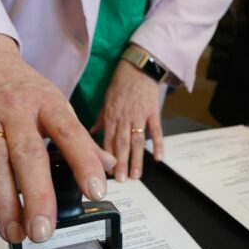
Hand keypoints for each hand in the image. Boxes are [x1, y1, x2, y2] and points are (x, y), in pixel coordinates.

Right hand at [0, 34, 115, 243]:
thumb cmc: (24, 92)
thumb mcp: (57, 105)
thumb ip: (81, 139)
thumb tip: (108, 165)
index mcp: (46, 104)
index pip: (69, 132)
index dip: (84, 161)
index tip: (95, 190)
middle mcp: (14, 111)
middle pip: (27, 154)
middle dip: (36, 196)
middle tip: (44, 230)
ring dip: (3, 203)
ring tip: (15, 233)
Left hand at [91, 46, 163, 181]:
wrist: (139, 68)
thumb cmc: (121, 83)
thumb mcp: (106, 100)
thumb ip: (101, 119)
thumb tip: (91, 134)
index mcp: (111, 115)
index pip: (107, 140)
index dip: (107, 157)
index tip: (105, 171)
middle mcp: (124, 118)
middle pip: (122, 144)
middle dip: (121, 163)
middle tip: (121, 180)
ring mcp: (140, 116)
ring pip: (138, 141)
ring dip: (137, 159)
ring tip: (136, 176)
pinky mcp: (153, 113)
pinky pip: (156, 131)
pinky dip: (157, 144)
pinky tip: (158, 158)